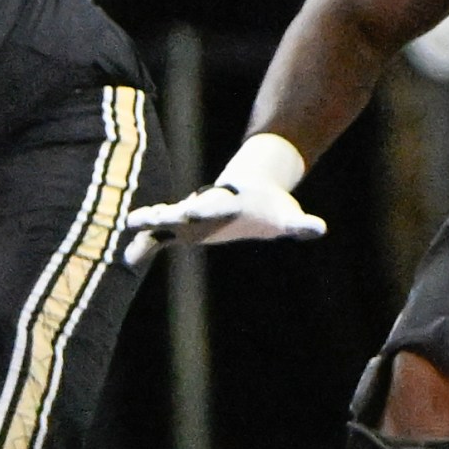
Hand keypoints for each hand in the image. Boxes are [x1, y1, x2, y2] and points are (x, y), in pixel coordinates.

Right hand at [124, 184, 325, 261]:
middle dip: (169, 214)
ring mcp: (192, 216)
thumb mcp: (287, 215)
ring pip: (165, 220)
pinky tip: (129, 258)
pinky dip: (146, 245)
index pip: (215, 206)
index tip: (191, 213)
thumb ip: (300, 224)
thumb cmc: (272, 206)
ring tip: (129, 226)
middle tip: (151, 217)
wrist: (254, 190)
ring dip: (149, 223)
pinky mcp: (185, 229)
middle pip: (184, 210)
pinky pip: (161, 238)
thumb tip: (319, 229)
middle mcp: (205, 207)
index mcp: (229, 203)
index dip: (204, 209)